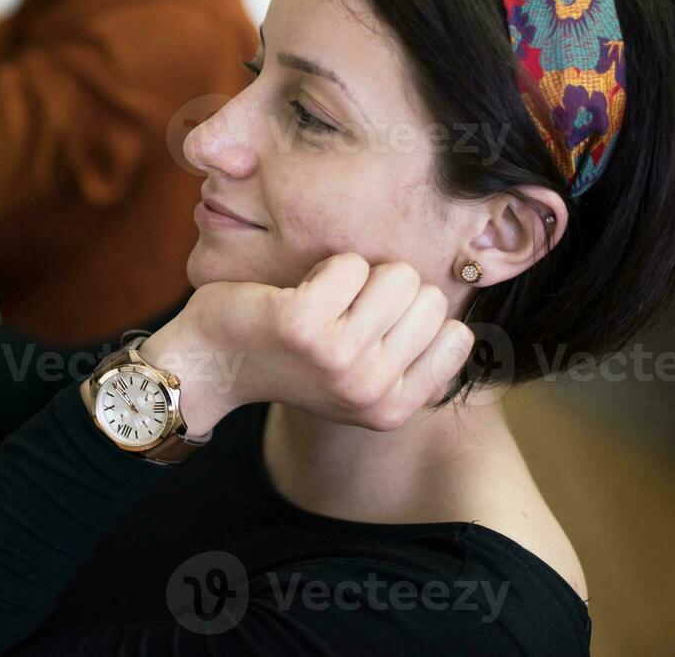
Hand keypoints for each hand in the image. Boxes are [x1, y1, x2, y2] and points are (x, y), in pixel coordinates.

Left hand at [143, 254, 474, 434]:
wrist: (211, 363)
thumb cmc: (289, 360)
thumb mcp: (359, 382)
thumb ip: (410, 360)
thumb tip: (462, 317)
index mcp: (393, 409)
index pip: (457, 335)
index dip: (415, 317)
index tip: (372, 331)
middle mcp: (371, 389)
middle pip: (428, 297)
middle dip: (387, 291)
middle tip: (340, 315)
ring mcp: (340, 359)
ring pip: (397, 275)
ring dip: (358, 277)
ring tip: (320, 304)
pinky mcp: (305, 325)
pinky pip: (351, 264)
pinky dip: (326, 268)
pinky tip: (296, 295)